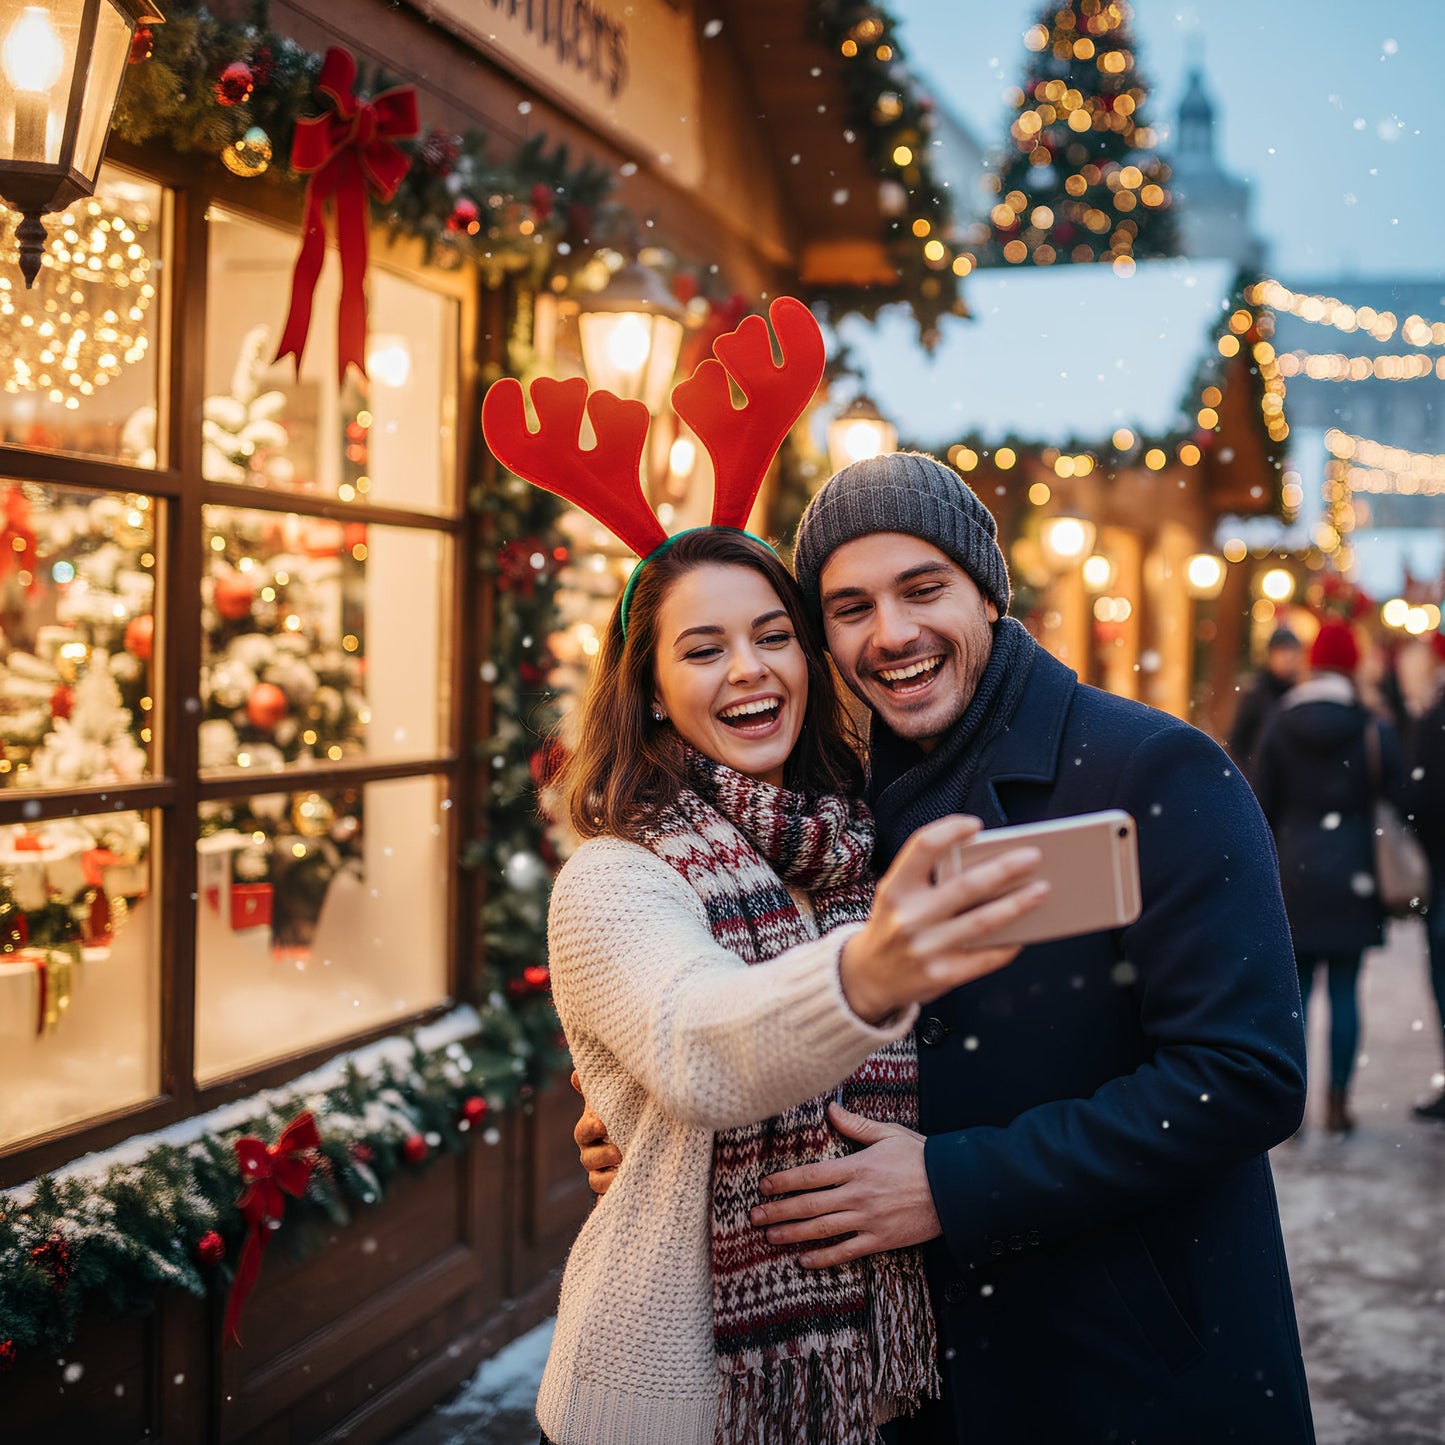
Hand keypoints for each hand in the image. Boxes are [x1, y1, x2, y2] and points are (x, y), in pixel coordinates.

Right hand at [570, 1069, 620, 1196]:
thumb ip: (598, 1087)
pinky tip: (628, 1190)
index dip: (591, 1128)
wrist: (651, 1136)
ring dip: (609, 1177)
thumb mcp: (616, 1097)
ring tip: (627, 1170)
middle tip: (622, 1150)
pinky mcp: (615, 1189)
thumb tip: (575, 1074)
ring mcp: (603, 1172)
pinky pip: (606, 1200)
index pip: (583, 1132)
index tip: (603, 1124)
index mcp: (591, 1131)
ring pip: (596, 1181)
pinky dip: (614, 1196)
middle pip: (588, 1159)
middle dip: (604, 1154)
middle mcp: (593, 1153)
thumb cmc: (628, 1112)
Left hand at [748, 1103, 940, 1267]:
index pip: (811, 1175)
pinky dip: (824, 1258)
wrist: (955, 1187)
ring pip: (822, 1229)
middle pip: (809, 1204)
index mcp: (857, 1167)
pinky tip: (804, 1260)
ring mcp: (868, 1220)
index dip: (784, 1182)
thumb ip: (856, 1125)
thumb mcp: (888, 1134)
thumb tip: (830, 1109)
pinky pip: (846, 1251)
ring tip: (770, 1237)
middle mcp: (857, 1195)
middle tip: (754, 1216)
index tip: (764, 1187)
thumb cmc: (922, 1157)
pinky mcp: (880, 1240)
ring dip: (793, 1233)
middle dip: (779, 1211)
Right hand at [840, 814, 1047, 1021]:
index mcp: (895, 888)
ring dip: (1017, 904)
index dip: (951, 830)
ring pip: (982, 922)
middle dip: (1004, 869)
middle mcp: (909, 916)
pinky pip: (985, 957)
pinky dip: (1009, 943)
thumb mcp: (897, 896)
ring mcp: (925, 948)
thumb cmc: (895, 925)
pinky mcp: (941, 975)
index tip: (977, 825)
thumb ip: (930, 880)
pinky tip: (1025, 933)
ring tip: (1041, 890)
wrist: (867, 976)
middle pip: (965, 886)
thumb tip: (990, 865)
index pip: (924, 846)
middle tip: (1033, 856)